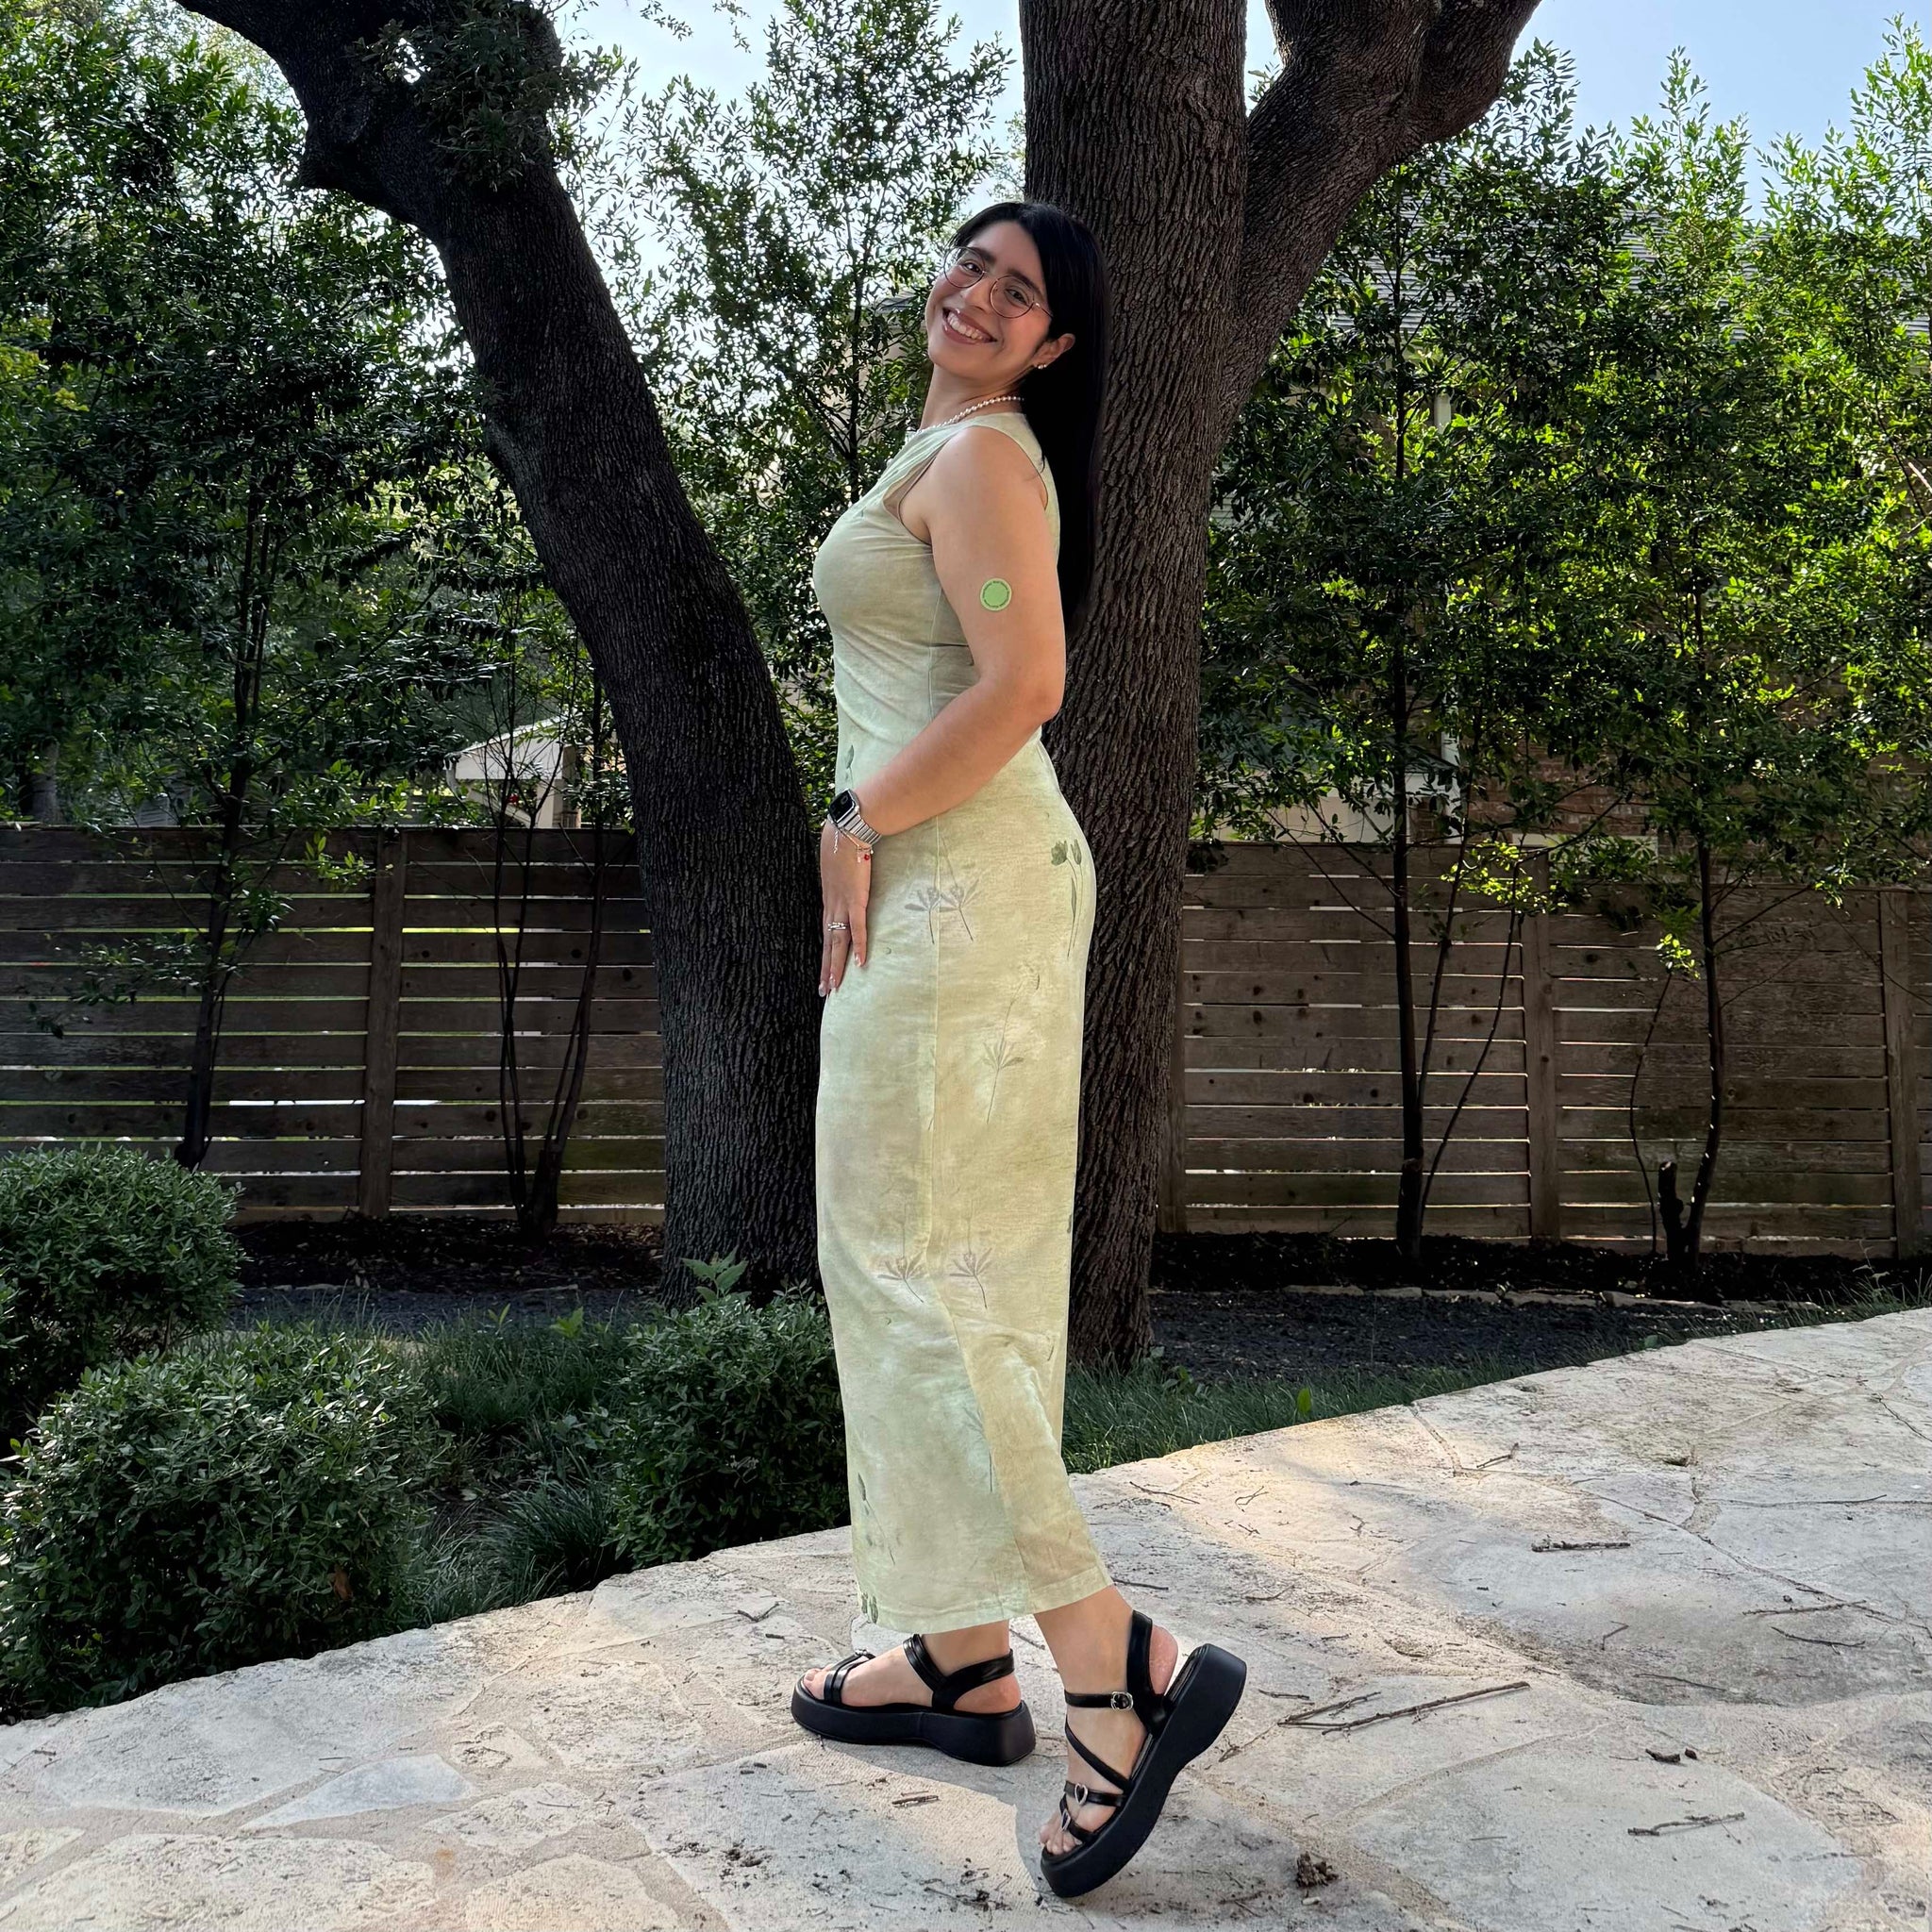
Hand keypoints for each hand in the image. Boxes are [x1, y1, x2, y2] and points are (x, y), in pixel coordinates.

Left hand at [819, 819, 871, 995]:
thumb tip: (847, 882)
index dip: (825, 955)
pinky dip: (859, 946)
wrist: (847, 831)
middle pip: (828, 944)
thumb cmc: (843, 845)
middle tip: (824, 992)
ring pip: (838, 942)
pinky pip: (858, 928)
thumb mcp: (838, 867)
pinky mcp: (856, 900)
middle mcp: (832, 907)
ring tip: (834, 987)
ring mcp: (843, 905)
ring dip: (836, 966)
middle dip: (826, 969)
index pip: (826, 934)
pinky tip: (860, 963)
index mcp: (829, 901)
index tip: (823, 973)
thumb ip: (842, 880)